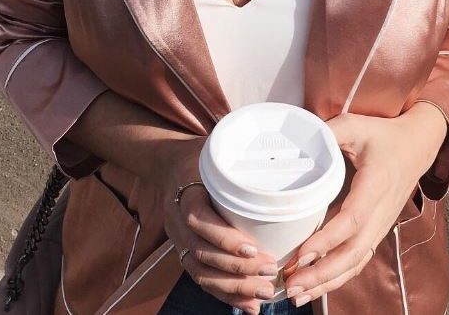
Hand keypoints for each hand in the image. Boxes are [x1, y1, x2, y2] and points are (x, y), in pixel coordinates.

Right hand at [159, 136, 278, 314]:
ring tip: (266, 293)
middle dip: (237, 268)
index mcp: (185, 192)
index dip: (224, 237)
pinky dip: (226, 295)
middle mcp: (177, 220)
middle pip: (202, 252)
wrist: (166, 165)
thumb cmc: (200, 155)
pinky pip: (202, 279)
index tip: (253, 247)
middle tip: (271, 271)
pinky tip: (250, 306)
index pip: (198, 219)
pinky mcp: (185, 252)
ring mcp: (179, 240)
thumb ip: (241, 156)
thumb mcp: (216, 148)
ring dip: (234, 287)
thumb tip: (282, 156)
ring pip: (201, 272)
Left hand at [282, 103, 447, 306]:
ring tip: (297, 294)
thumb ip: (327, 132)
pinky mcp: (376, 231)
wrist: (417, 146)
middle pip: (353, 252)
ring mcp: (380, 225)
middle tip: (291, 284)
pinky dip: (337, 277)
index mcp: (375, 185)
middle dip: (322, 273)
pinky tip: (314, 288)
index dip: (328, 239)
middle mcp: (381, 212)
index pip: (352, 219)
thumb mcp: (354, 125)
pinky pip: (358, 260)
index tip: (302, 253)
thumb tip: (294, 142)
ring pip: (356, 262)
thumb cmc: (383, 135)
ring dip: (327, 282)